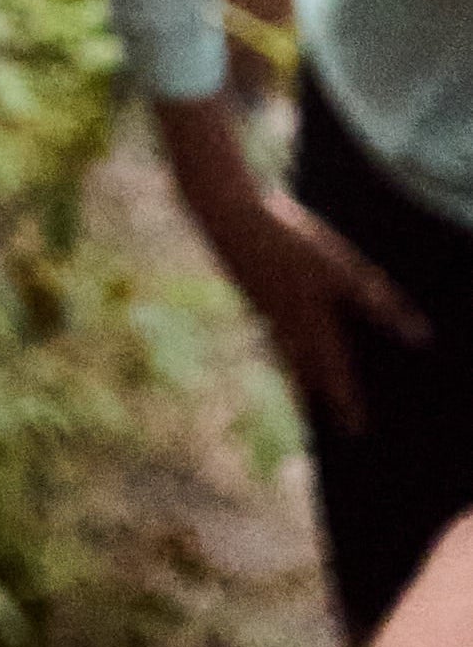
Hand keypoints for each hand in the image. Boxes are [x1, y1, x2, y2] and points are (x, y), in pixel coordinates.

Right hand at [195, 176, 432, 432]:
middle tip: (314, 420)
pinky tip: (267, 334)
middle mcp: (285, 322)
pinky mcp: (247, 287)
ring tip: (294, 385)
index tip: (354, 432)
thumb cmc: (289, 241)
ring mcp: (261, 305)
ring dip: (290, 371)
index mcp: (311, 323)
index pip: (335, 373)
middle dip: (310, 395)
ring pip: (280, 348)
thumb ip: (377, 301)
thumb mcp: (342, 268)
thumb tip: (418, 337)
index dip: (347, 402)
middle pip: (301, 368)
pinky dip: (271, 341)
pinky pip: (264, 326)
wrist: (227, 215)